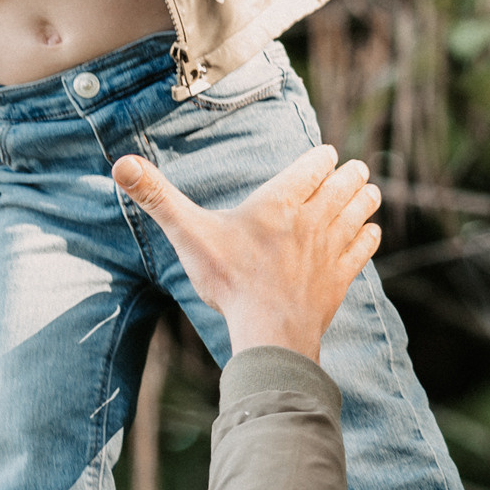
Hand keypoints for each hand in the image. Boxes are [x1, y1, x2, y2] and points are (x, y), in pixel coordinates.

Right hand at [111, 146, 378, 362]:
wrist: (269, 333)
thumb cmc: (230, 282)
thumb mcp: (189, 234)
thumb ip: (157, 197)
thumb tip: (120, 163)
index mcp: (281, 201)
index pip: (315, 165)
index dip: (322, 158)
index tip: (325, 156)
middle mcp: (313, 219)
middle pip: (345, 184)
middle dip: (350, 174)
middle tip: (355, 169)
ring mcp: (331, 249)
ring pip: (360, 211)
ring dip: (365, 199)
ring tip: (369, 191)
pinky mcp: (340, 278)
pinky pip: (364, 248)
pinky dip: (369, 236)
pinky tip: (370, 233)